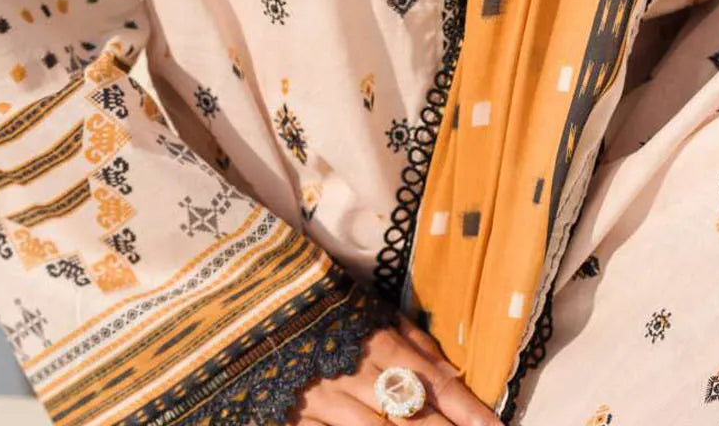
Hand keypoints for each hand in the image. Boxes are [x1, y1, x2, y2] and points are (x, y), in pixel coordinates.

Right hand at [287, 310, 502, 425]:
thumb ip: (412, 341)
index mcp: (379, 343)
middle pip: (414, 419)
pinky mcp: (298, 420)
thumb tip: (452, 371)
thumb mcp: (371, 309)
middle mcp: (357, 376)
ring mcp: (326, 403)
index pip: (435, 384)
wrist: (250, 308)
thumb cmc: (321, 303)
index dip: (468, 411)